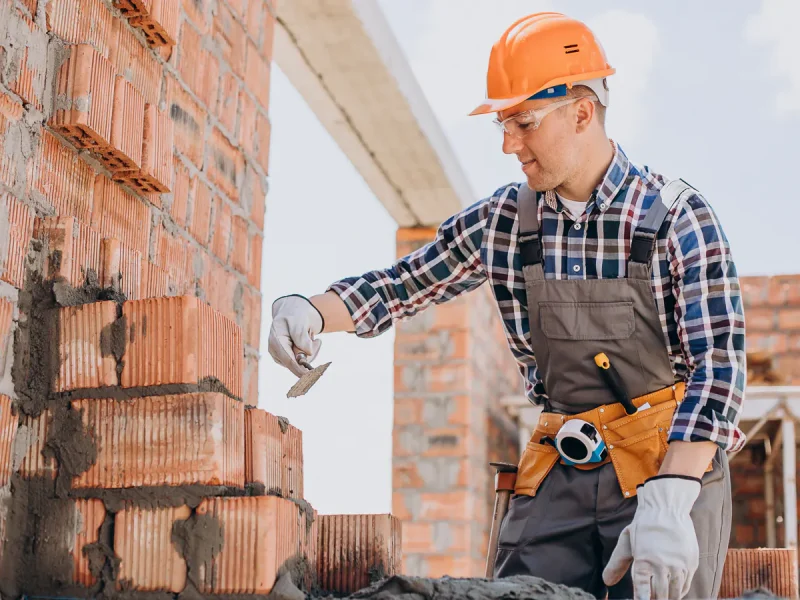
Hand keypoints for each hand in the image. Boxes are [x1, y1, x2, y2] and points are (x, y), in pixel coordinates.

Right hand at [268, 295, 324, 376]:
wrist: (293, 313)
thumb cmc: (295, 315)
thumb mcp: (299, 320)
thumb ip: (301, 336)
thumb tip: (307, 353)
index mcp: (275, 340)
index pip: (289, 360)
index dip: (300, 369)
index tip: (311, 376)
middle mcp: (275, 351)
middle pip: (297, 363)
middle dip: (311, 353)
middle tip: (317, 340)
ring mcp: (281, 357)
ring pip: (302, 364)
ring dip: (311, 351)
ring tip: (310, 336)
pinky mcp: (287, 359)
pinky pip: (303, 363)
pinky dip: (309, 353)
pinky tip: (307, 342)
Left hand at [603, 475, 701, 599]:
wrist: (667, 508)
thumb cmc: (644, 526)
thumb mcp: (627, 542)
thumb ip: (617, 564)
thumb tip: (606, 582)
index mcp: (643, 560)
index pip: (642, 591)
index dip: (641, 599)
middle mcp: (662, 564)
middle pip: (660, 595)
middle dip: (654, 599)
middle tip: (650, 598)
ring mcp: (678, 564)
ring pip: (674, 593)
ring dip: (667, 597)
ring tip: (661, 597)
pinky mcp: (691, 563)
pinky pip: (685, 585)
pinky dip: (679, 591)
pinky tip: (673, 592)